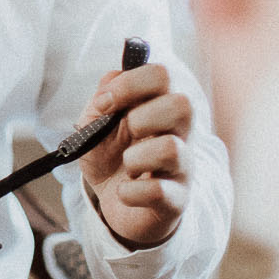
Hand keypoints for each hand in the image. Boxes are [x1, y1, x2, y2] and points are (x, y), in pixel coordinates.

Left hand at [74, 62, 192, 248]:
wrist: (114, 203)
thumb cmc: (110, 156)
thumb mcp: (95, 123)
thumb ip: (102, 98)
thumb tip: (112, 80)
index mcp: (159, 106)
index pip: (162, 75)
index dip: (130, 83)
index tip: (104, 103)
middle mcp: (179, 133)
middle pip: (183, 104)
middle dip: (142, 116)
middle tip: (127, 132)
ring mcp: (182, 167)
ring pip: (172, 149)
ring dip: (136, 157)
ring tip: (127, 166)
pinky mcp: (177, 199)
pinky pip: (159, 191)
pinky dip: (130, 192)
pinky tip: (124, 192)